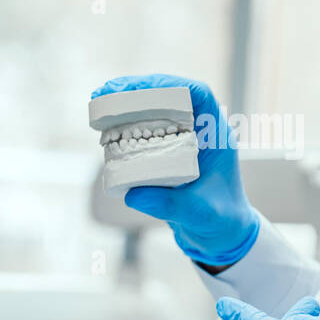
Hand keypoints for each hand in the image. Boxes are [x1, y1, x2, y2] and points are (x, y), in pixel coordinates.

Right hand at [90, 73, 259, 266]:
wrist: (220, 235)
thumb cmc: (220, 221)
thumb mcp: (198, 214)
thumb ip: (171, 205)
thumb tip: (134, 194)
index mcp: (216, 136)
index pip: (200, 95)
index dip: (173, 85)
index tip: (143, 88)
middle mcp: (200, 131)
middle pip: (172, 95)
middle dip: (139, 88)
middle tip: (108, 90)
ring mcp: (183, 139)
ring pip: (156, 108)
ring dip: (128, 101)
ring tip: (100, 100)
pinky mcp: (167, 151)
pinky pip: (146, 128)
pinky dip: (125, 122)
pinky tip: (104, 124)